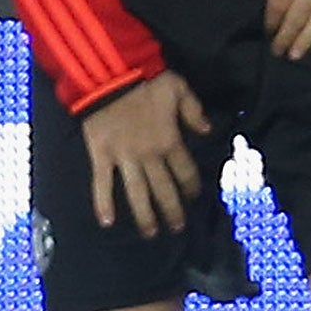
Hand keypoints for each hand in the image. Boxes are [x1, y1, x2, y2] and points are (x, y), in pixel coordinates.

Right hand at [81, 70, 210, 236]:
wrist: (112, 77)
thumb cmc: (148, 82)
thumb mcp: (180, 89)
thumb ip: (194, 112)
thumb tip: (208, 131)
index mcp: (170, 140)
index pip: (185, 170)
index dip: (191, 185)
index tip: (195, 197)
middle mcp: (149, 155)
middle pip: (163, 188)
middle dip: (172, 209)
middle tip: (177, 228)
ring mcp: (124, 158)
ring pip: (137, 192)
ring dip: (144, 215)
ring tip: (151, 233)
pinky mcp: (101, 156)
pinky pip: (102, 184)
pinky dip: (103, 204)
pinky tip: (107, 222)